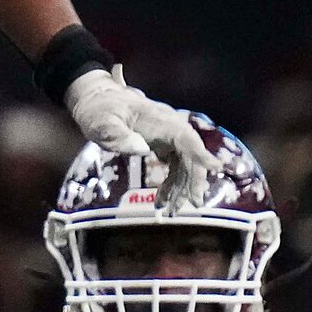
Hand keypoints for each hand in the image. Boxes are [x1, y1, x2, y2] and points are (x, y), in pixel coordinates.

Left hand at [65, 67, 213, 209]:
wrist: (97, 100)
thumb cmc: (99, 110)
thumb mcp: (101, 122)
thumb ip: (117, 135)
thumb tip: (142, 149)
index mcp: (162, 121)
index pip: (187, 139)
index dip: (201, 154)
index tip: (215, 168)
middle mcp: (172, 128)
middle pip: (191, 157)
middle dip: (190, 183)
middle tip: (182, 208)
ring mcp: (170, 137)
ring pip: (185, 165)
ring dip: (180, 189)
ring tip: (167, 211)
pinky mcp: (164, 144)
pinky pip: (176, 166)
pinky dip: (171, 184)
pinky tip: (161, 200)